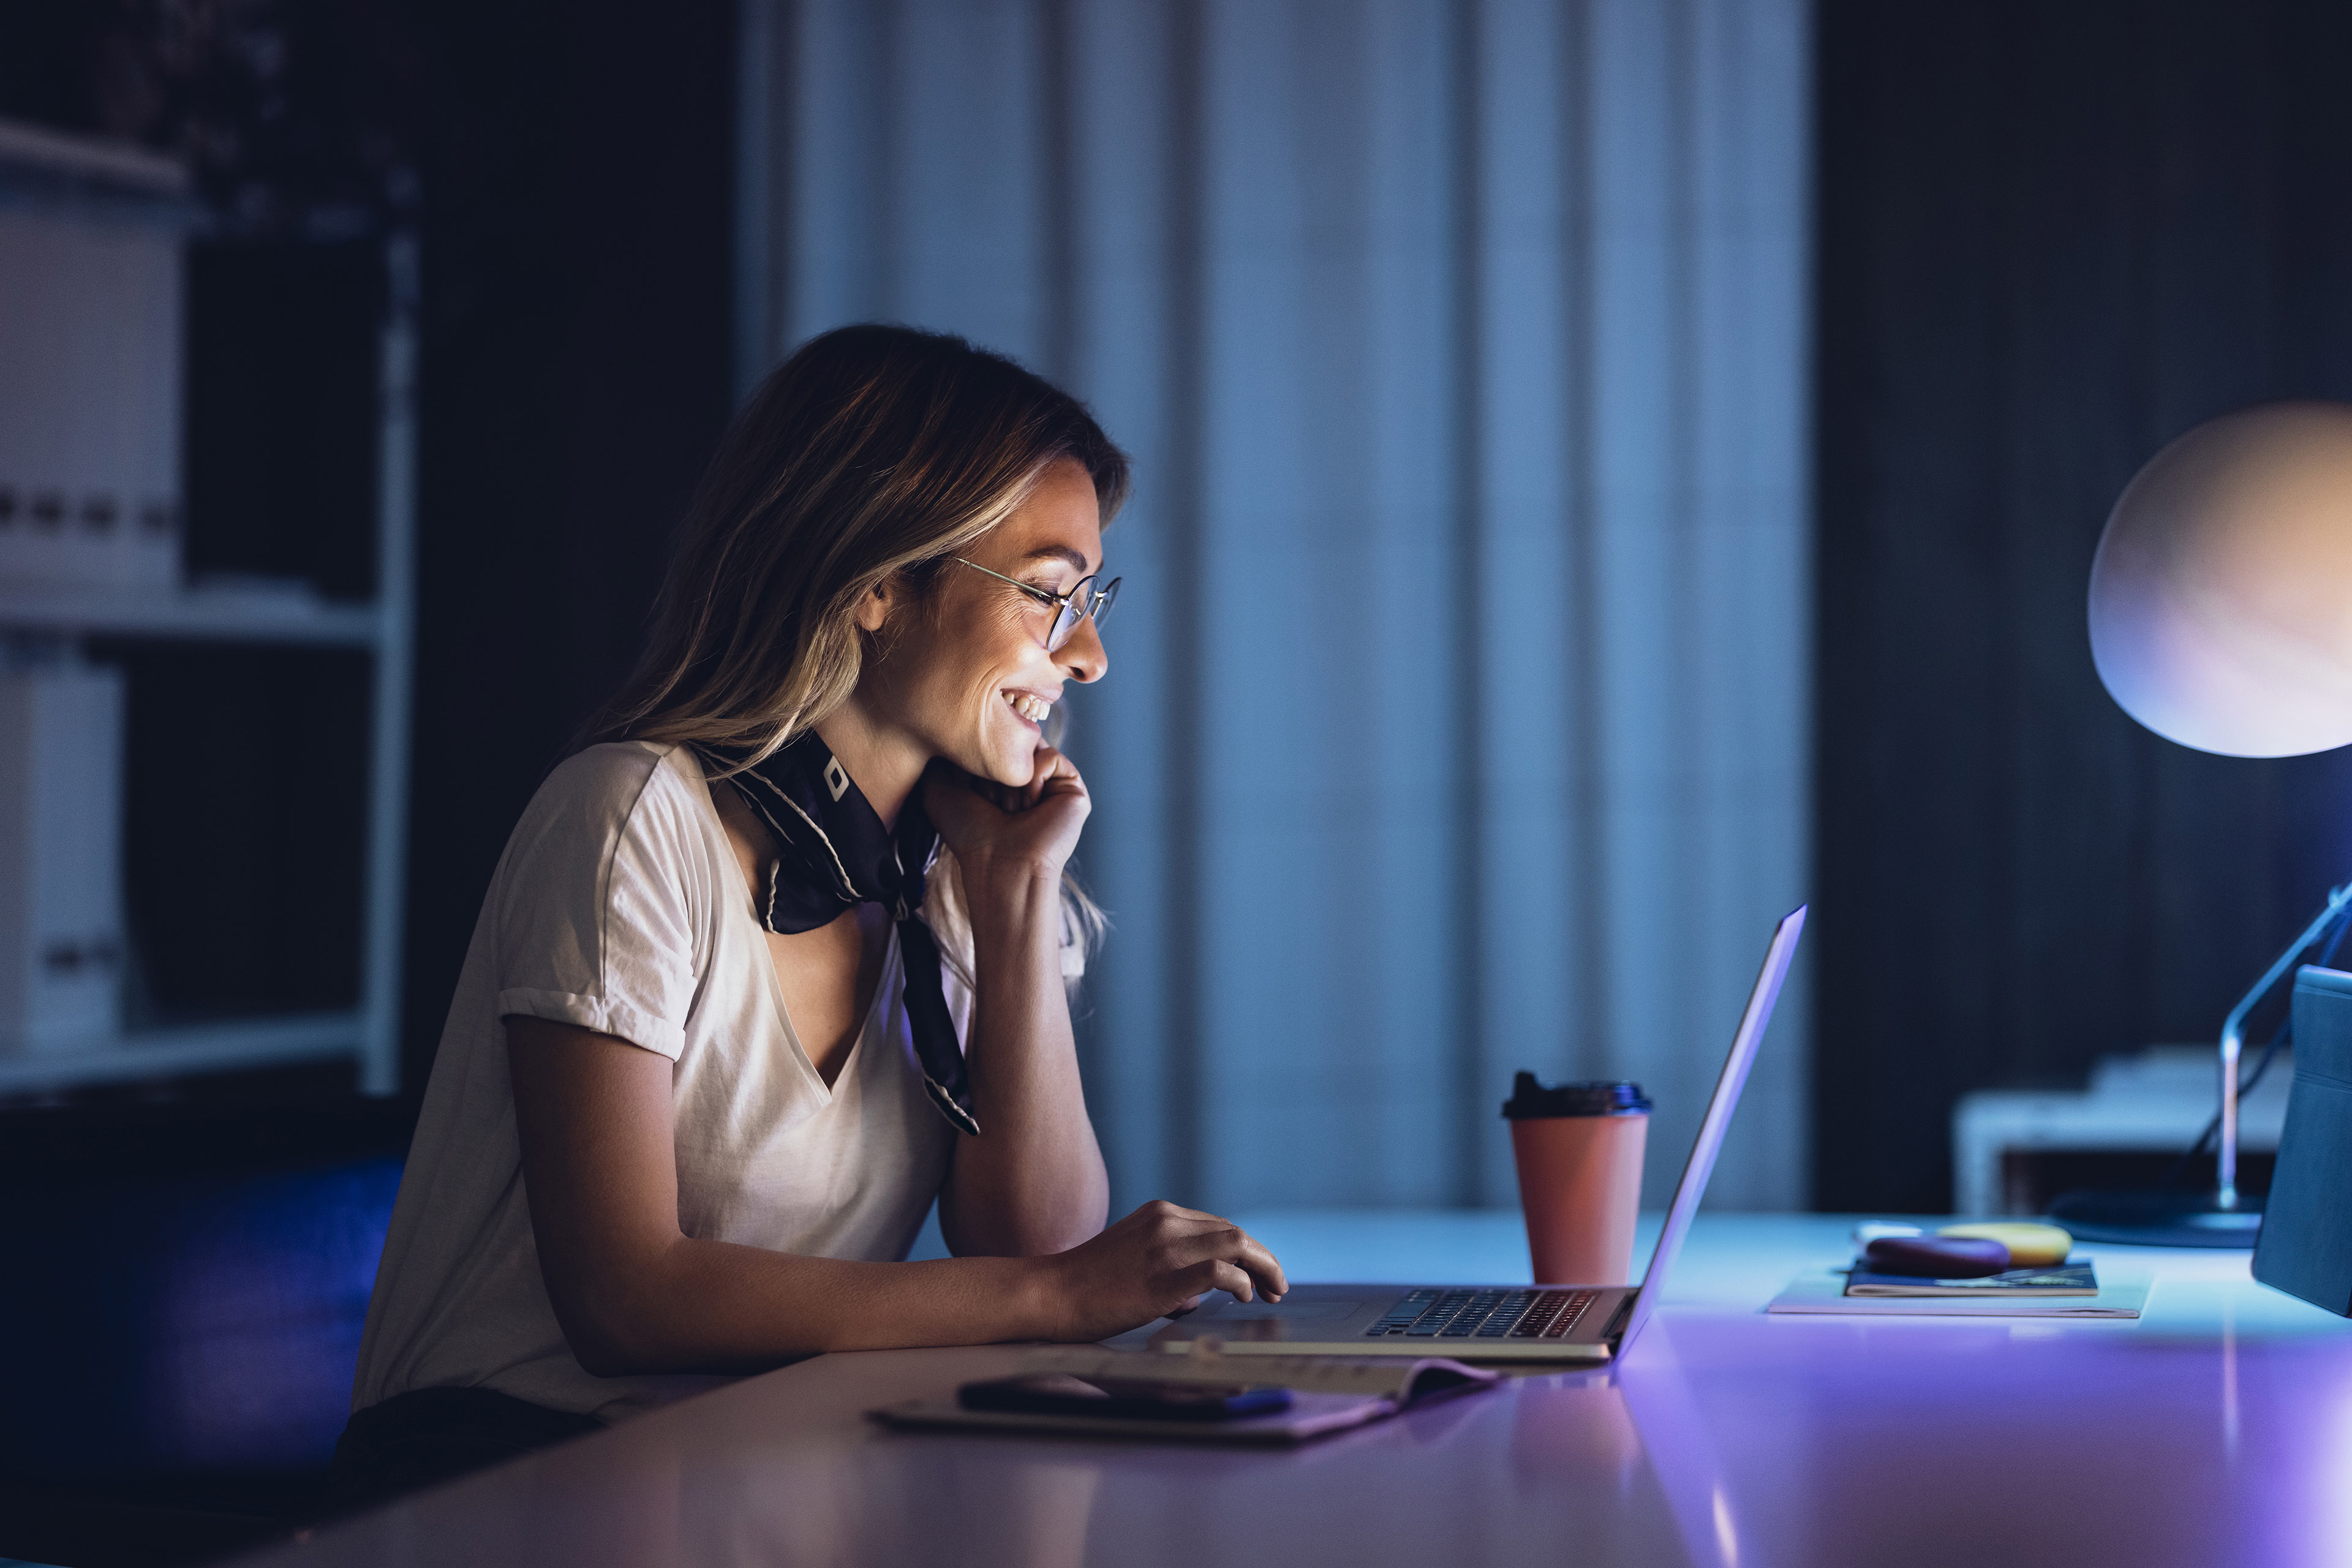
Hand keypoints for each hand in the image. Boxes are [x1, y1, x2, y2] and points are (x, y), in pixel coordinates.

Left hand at [922, 746, 1090, 886]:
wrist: (1000, 863)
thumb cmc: (970, 834)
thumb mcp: (940, 790)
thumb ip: (943, 755)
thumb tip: (956, 727)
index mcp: (999, 779)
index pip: (990, 740)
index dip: (976, 756)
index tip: (969, 783)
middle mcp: (1025, 779)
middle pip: (1011, 741)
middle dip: (995, 765)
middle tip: (991, 801)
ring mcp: (1050, 783)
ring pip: (1030, 748)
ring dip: (1013, 777)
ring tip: (1011, 809)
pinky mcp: (1072, 788)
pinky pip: (1050, 757)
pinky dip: (1035, 779)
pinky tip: (1031, 807)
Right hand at [1035, 1201, 1288, 1341]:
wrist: (1051, 1294)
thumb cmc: (1087, 1286)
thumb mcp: (1131, 1258)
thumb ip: (1167, 1267)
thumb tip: (1198, 1296)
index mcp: (1160, 1214)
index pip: (1219, 1226)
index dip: (1247, 1250)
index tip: (1260, 1274)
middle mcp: (1166, 1222)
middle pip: (1234, 1232)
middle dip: (1264, 1258)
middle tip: (1278, 1286)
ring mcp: (1165, 1248)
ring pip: (1236, 1243)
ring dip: (1263, 1268)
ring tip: (1273, 1292)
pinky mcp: (1163, 1278)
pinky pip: (1219, 1272)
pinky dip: (1240, 1282)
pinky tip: (1243, 1297)